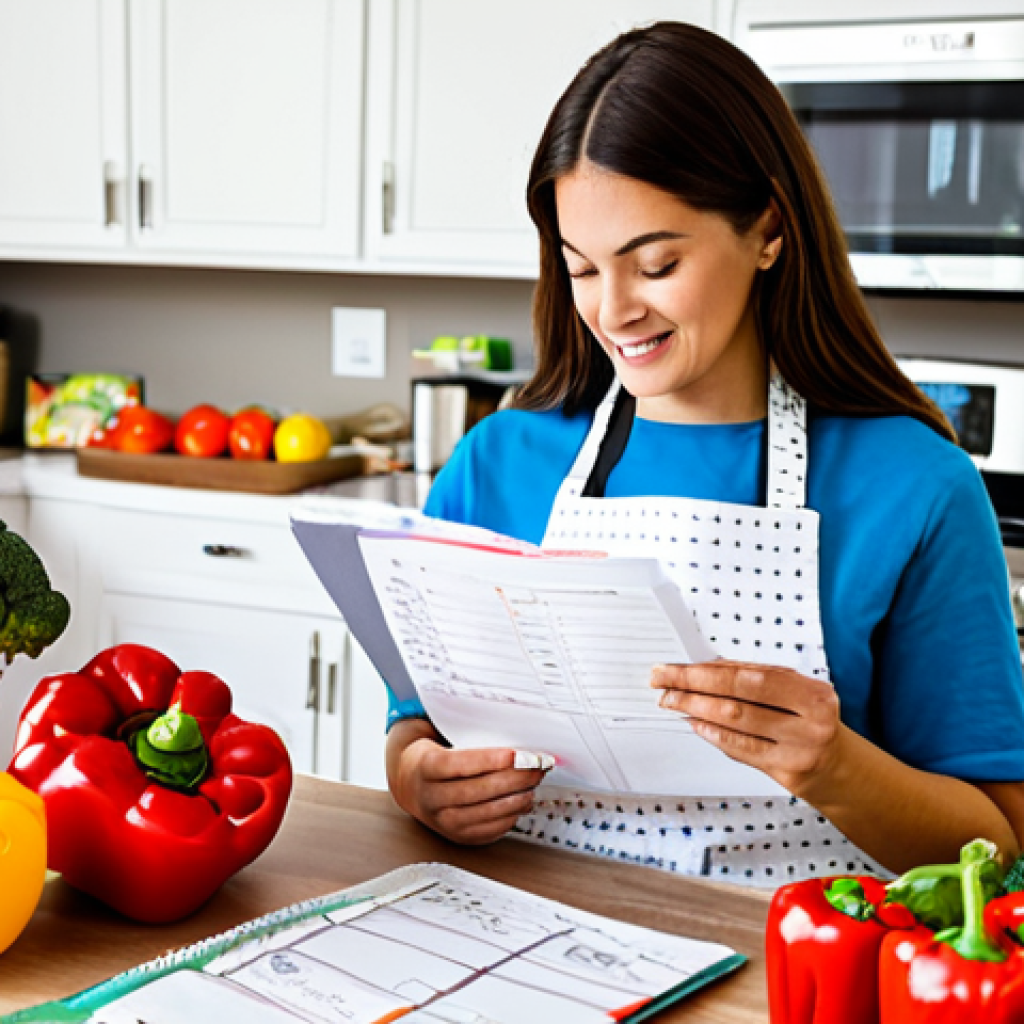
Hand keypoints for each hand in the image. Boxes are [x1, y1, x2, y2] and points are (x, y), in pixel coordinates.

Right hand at [386, 719, 546, 844]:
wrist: (410, 785)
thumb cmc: (432, 758)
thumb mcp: (439, 742)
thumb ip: (469, 739)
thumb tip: (513, 737)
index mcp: (426, 768)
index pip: (461, 764)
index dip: (491, 759)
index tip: (517, 754)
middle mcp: (432, 798)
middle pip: (479, 790)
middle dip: (515, 778)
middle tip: (537, 766)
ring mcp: (444, 821)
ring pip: (488, 812)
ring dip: (518, 797)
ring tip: (534, 783)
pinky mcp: (458, 837)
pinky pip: (490, 830)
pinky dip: (511, 815)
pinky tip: (522, 801)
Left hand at [651, 661, 844, 797]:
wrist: (843, 770)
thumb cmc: (813, 722)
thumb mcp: (796, 693)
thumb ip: (755, 679)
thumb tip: (705, 666)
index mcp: (813, 692)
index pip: (747, 676)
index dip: (704, 672)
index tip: (673, 668)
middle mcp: (810, 721)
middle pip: (737, 699)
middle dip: (692, 688)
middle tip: (663, 683)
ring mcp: (799, 749)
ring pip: (735, 724)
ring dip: (696, 710)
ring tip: (673, 701)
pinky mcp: (787, 773)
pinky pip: (740, 749)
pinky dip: (713, 733)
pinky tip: (696, 723)